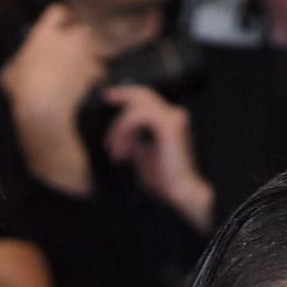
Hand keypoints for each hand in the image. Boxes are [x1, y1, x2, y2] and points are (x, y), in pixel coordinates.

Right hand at [0, 4, 105, 130]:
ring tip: (83, 63)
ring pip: (95, 46)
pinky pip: (100, 68)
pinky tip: (90, 80)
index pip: (57, 12)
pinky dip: (96, 73)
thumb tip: (18, 64)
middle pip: (82, 27)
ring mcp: (82, 54)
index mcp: (44, 34)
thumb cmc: (22, 88)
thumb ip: (18, 61)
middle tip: (74, 46)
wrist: (44, 107)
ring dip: (91, 53)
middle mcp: (66, 39)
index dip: (60, 17)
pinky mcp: (91, 71)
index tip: (60, 24)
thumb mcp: (10, 72)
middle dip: (80, 35)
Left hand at [100, 85, 213, 232]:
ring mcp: (173, 118)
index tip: (109, 97)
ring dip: (119, 129)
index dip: (128, 95)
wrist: (179, 192)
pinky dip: (125, 132)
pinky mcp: (169, 125)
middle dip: (122, 95)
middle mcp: (174, 116)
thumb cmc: (163, 179)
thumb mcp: (141, 155)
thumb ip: (133, 140)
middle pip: (144, 94)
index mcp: (170, 121)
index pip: (147, 100)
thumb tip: (120, 132)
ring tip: (115, 153)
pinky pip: (138, 117)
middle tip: (106, 98)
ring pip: (136, 108)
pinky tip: (122, 153)